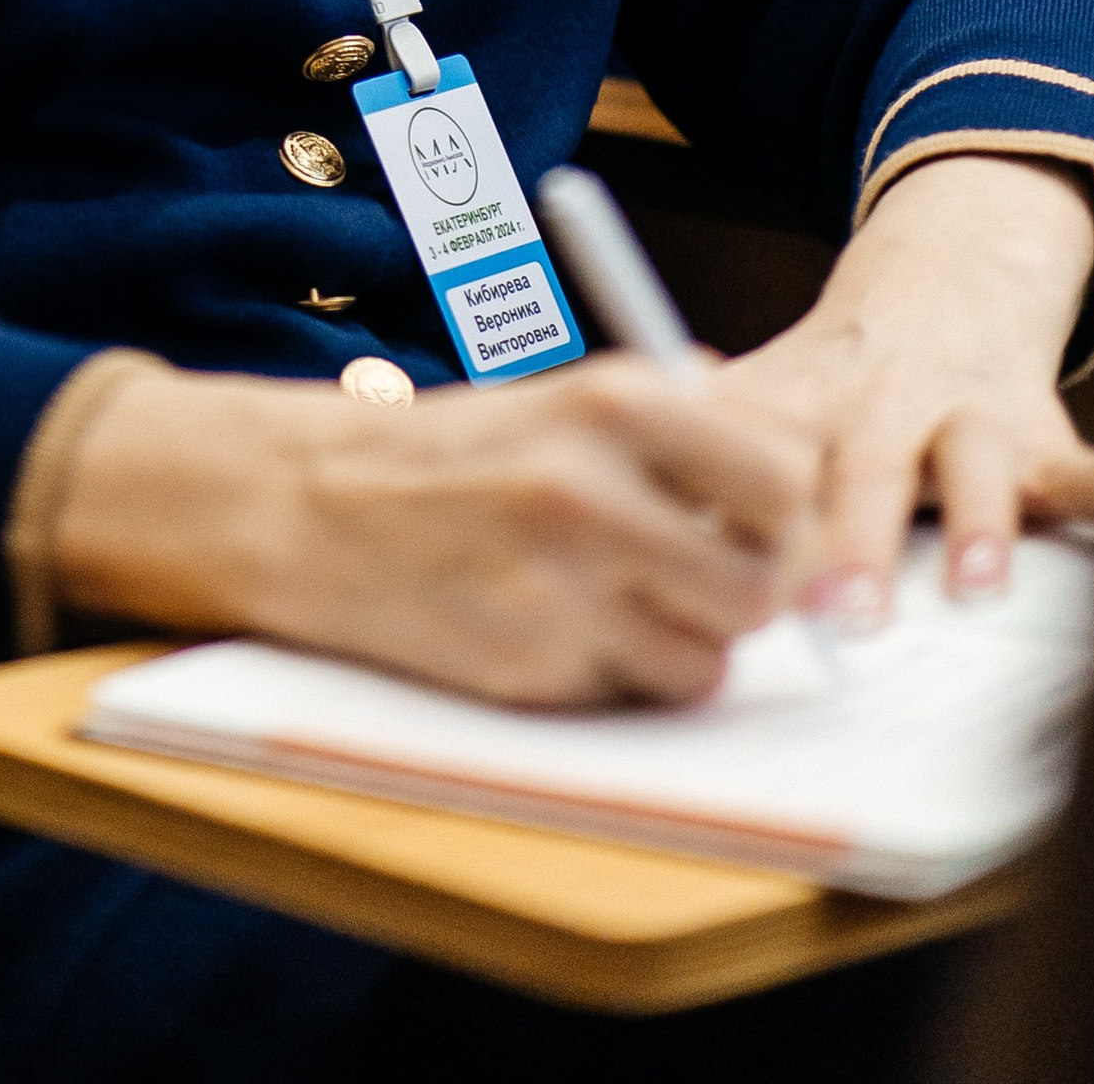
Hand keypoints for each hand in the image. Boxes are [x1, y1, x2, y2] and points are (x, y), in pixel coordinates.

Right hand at [56, 356, 817, 708]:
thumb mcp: (563, 397)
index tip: (756, 521)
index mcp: (614, 399)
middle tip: (696, 578)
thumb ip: (674, 421)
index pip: (785, 473)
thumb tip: (788, 460)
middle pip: (762, 583)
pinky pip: (631, 696)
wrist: (305, 505)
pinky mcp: (529, 666)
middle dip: (741, 593)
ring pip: (708, 659)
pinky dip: (614, 680)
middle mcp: (595, 487)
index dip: (784, 512)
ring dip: (680, 647)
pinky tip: (557, 631)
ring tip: (615, 603)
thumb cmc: (448, 454)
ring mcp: (561, 584)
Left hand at [725, 154, 1093, 619]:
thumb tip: (616, 538)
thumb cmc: (840, 376)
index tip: (736, 579)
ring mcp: (969, 417)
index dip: (756, 522)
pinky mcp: (1048, 435)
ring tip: (973, 587)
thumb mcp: (768, 389)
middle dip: (855, 542)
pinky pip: (1085, 470)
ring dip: (975, 523)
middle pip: (865, 471)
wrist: (948, 279)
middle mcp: (885, 405)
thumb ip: (705, 453)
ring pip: (975, 467)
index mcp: (804, 400)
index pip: (771, 458)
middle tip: (834, 612)